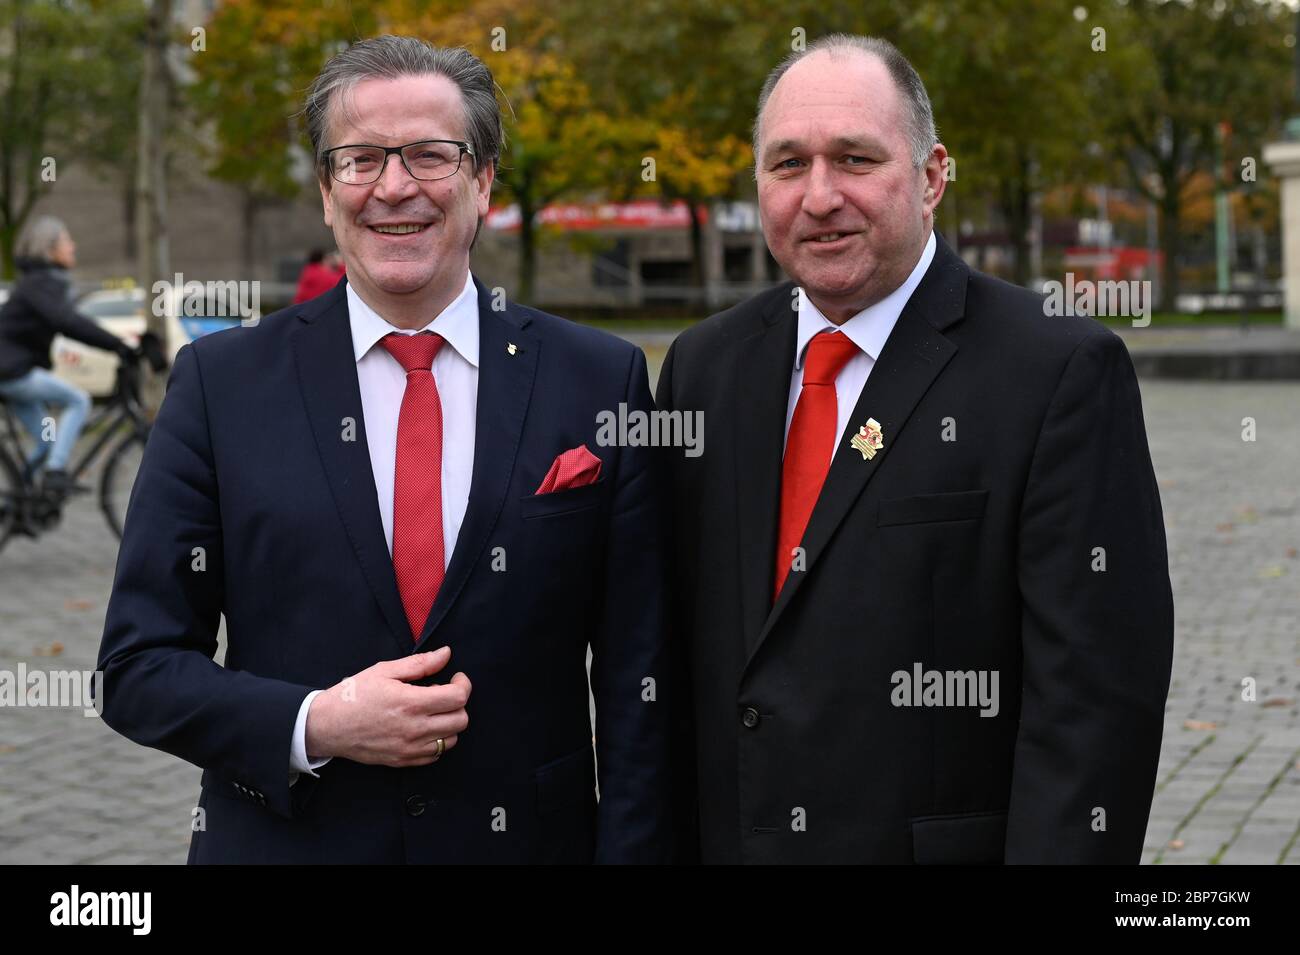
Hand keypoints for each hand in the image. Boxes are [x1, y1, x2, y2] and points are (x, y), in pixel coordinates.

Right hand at [304, 647, 470, 767]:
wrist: (327, 726)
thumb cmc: (354, 694)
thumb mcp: (384, 671)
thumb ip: (420, 663)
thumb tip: (446, 654)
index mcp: (410, 703)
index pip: (458, 698)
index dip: (463, 685)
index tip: (456, 678)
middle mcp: (413, 729)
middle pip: (460, 720)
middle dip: (458, 704)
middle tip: (441, 693)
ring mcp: (409, 748)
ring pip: (451, 740)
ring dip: (448, 723)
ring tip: (430, 711)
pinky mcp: (403, 761)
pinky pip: (435, 755)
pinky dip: (436, 741)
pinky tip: (422, 727)